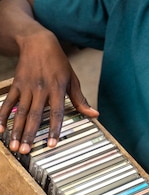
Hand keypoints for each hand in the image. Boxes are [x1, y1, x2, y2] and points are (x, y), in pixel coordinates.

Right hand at [0, 32, 97, 153]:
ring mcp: (27, 87)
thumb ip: (80, 99)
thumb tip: (94, 114)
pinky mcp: (16, 85)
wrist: (38, 43)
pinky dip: (1, 116)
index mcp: (57, 88)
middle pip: (34, 116)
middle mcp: (41, 89)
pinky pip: (7, 103)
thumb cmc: (58, 62)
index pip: (56, 112)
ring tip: (13, 146)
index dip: (54, 129)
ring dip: (15, 130)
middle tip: (24, 151)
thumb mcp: (72, 78)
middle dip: (29, 134)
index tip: (50, 144)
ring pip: (20, 112)